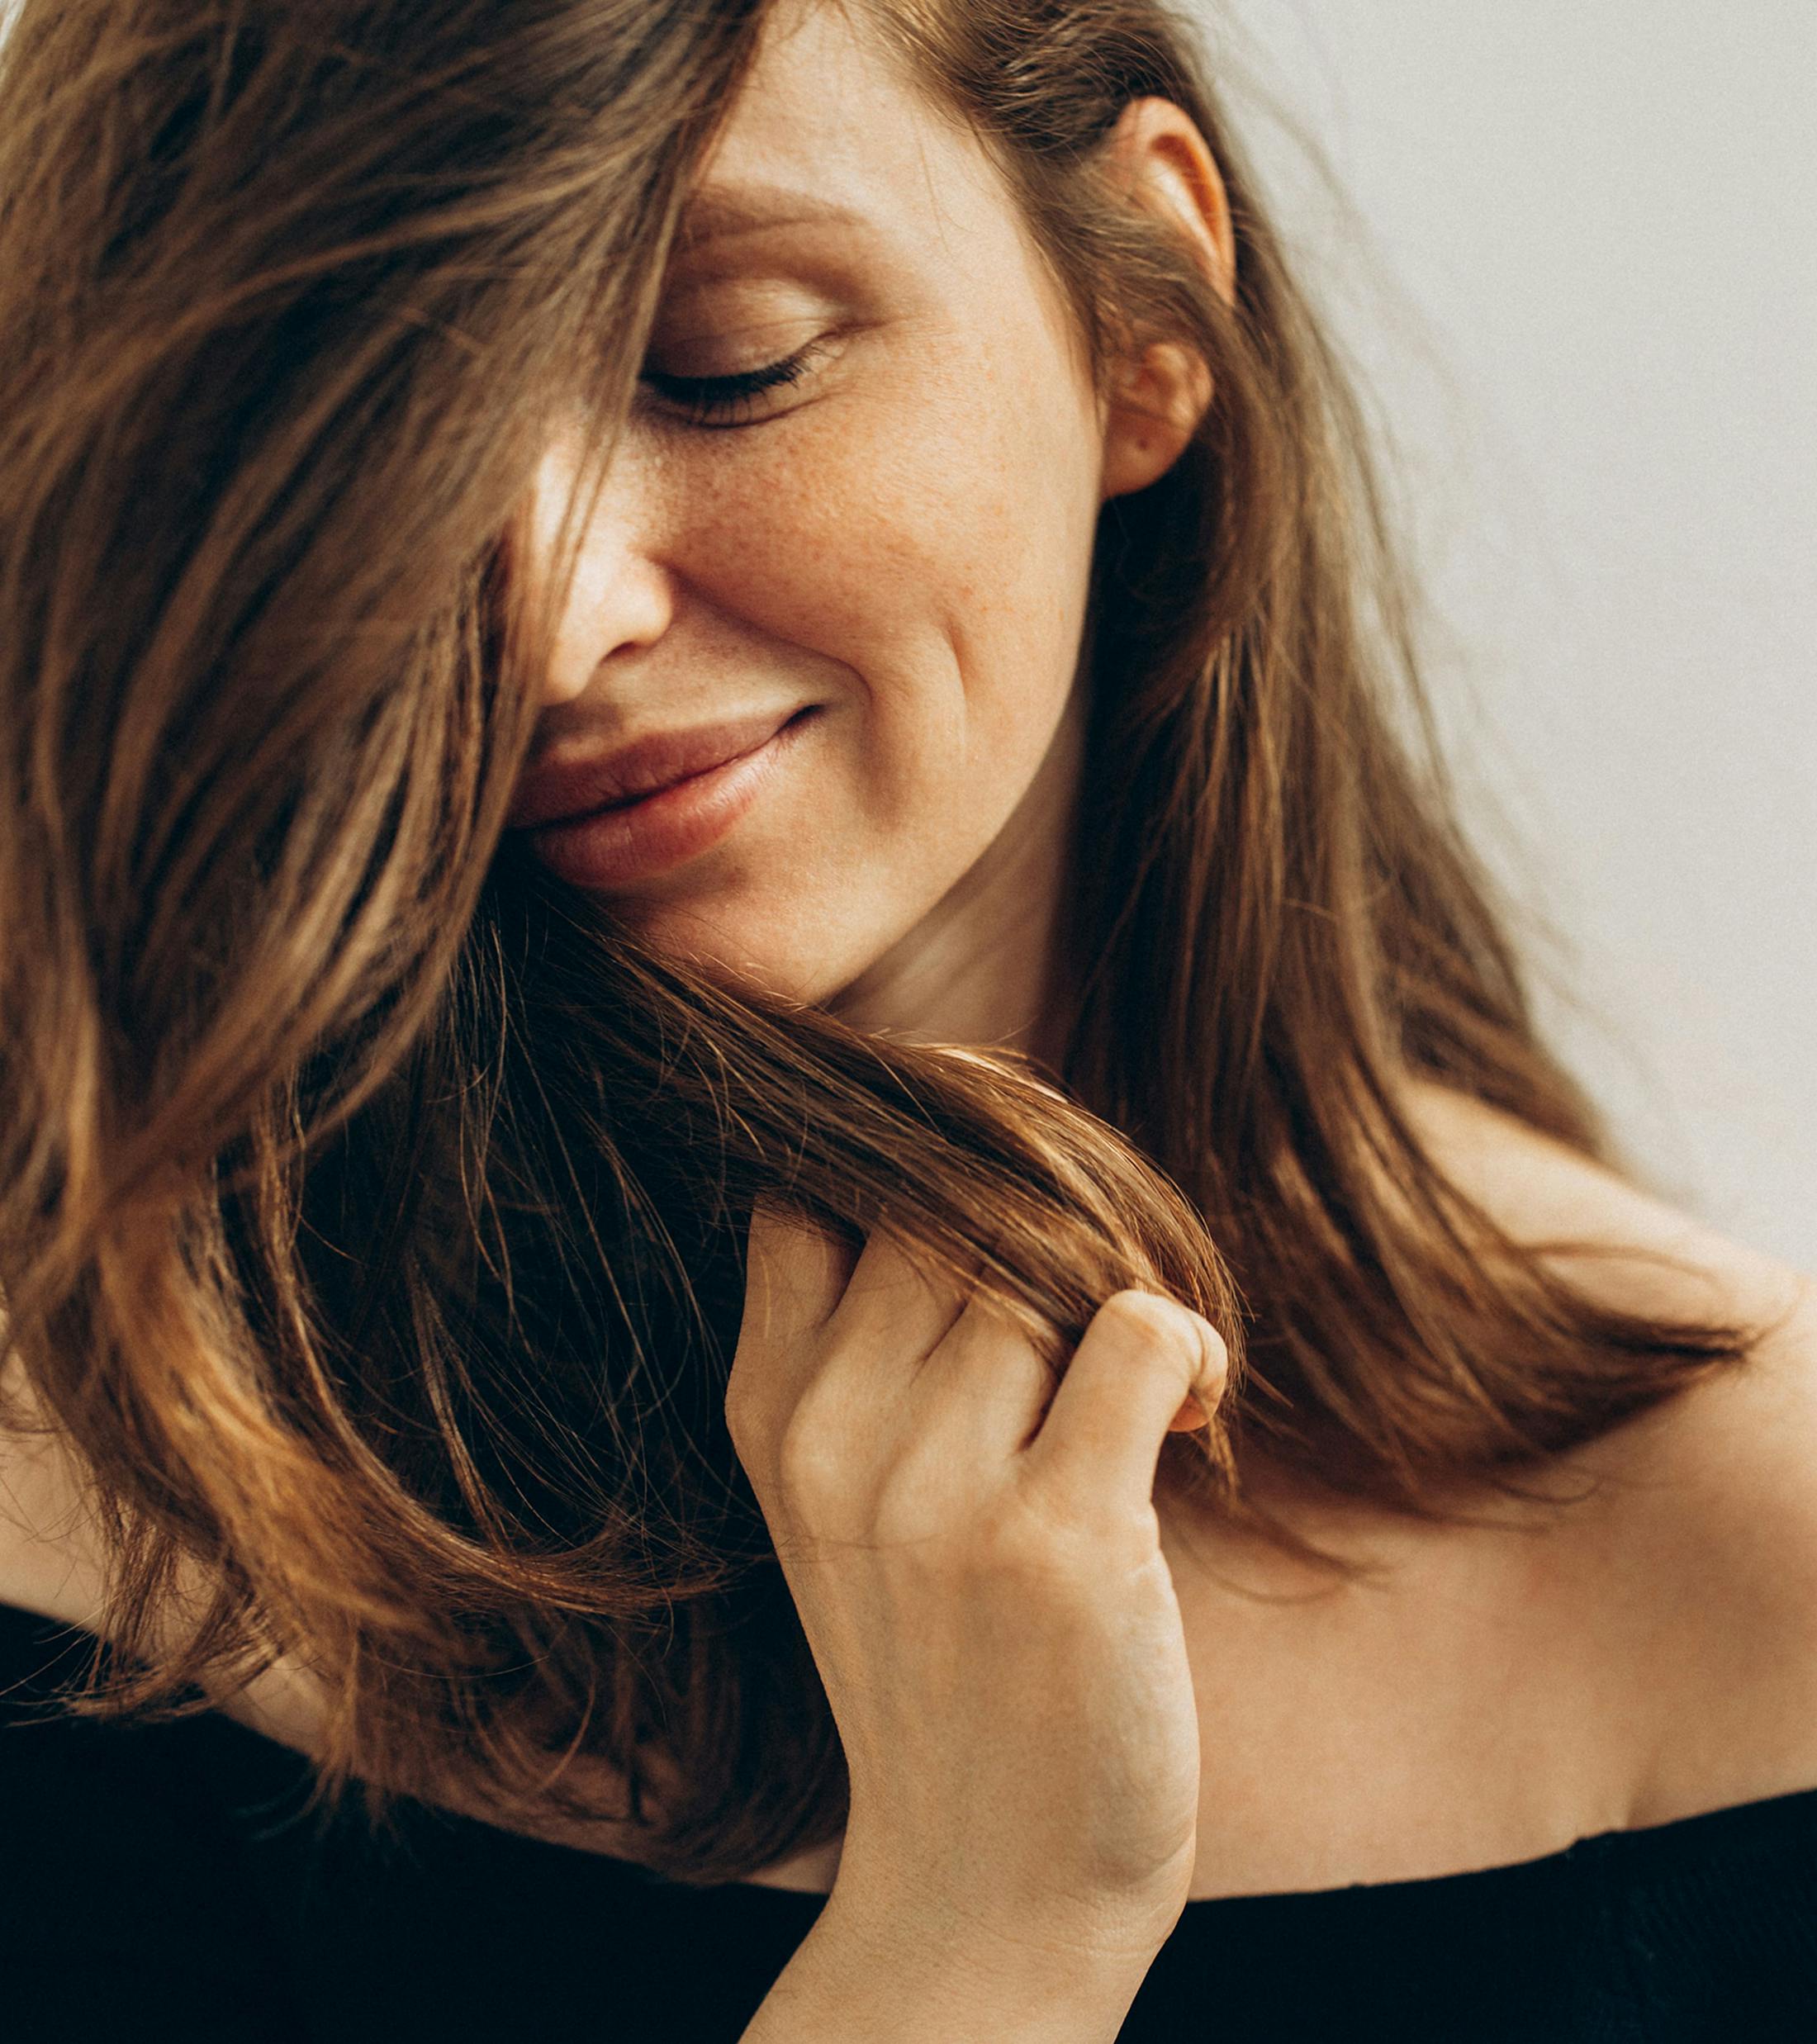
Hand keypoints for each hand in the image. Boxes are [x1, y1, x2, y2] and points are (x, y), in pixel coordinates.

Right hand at [725, 1206, 1228, 1980]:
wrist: (985, 1888)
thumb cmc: (942, 1664)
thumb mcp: (843, 1502)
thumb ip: (867, 1348)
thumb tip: (973, 1167)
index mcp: (772, 1414)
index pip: (812, 1194)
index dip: (913, 1160)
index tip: (995, 1189)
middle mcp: (834, 1439)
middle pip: (946, 1213)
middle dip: (1039, 1230)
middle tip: (1100, 1299)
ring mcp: (937, 1491)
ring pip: (1045, 1262)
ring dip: (1123, 1292)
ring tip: (1147, 1381)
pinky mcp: (1058, 1538)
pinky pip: (1137, 1330)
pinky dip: (1188, 1343)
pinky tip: (1195, 1412)